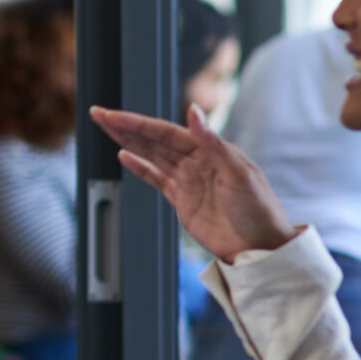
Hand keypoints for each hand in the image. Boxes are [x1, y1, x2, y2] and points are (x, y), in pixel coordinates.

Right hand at [88, 104, 295, 263]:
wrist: (260, 248)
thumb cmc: (258, 209)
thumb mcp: (238, 173)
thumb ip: (212, 143)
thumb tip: (193, 111)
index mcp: (211, 149)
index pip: (166, 132)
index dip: (138, 122)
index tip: (114, 114)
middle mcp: (197, 160)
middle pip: (154, 139)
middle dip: (126, 126)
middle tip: (99, 114)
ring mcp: (188, 180)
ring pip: (152, 155)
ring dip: (129, 141)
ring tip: (106, 128)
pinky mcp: (183, 200)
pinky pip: (157, 179)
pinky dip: (140, 167)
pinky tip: (124, 156)